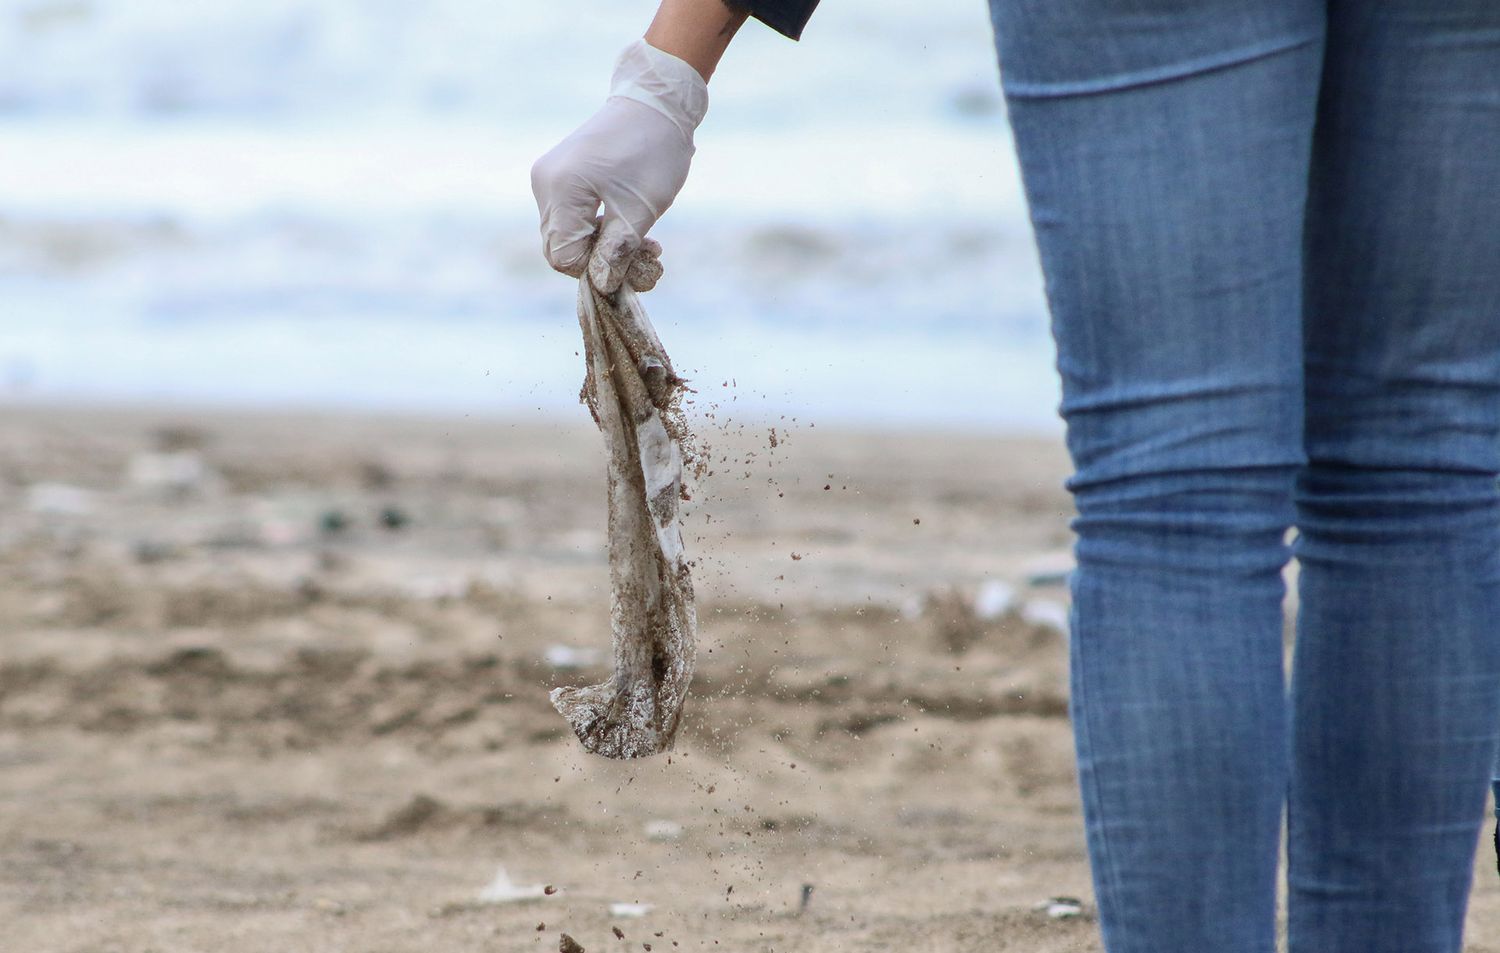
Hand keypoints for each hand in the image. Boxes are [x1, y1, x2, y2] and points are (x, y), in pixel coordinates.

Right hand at [531, 40, 707, 292]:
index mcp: (560, 190)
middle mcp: (544, 183)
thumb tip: (602, 287)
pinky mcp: (560, 174)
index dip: (595, 270)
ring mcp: (548, 177)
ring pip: (567, 234)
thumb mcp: (640, 210)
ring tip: (646, 242)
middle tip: (646, 255)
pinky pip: (571, 216)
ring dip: (604, 245)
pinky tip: (629, 223)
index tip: (633, 264)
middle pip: (561, 248)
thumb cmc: (652, 152)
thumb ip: (617, 252)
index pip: (563, 256)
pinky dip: (599, 227)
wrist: (655, 102)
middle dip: (601, 260)